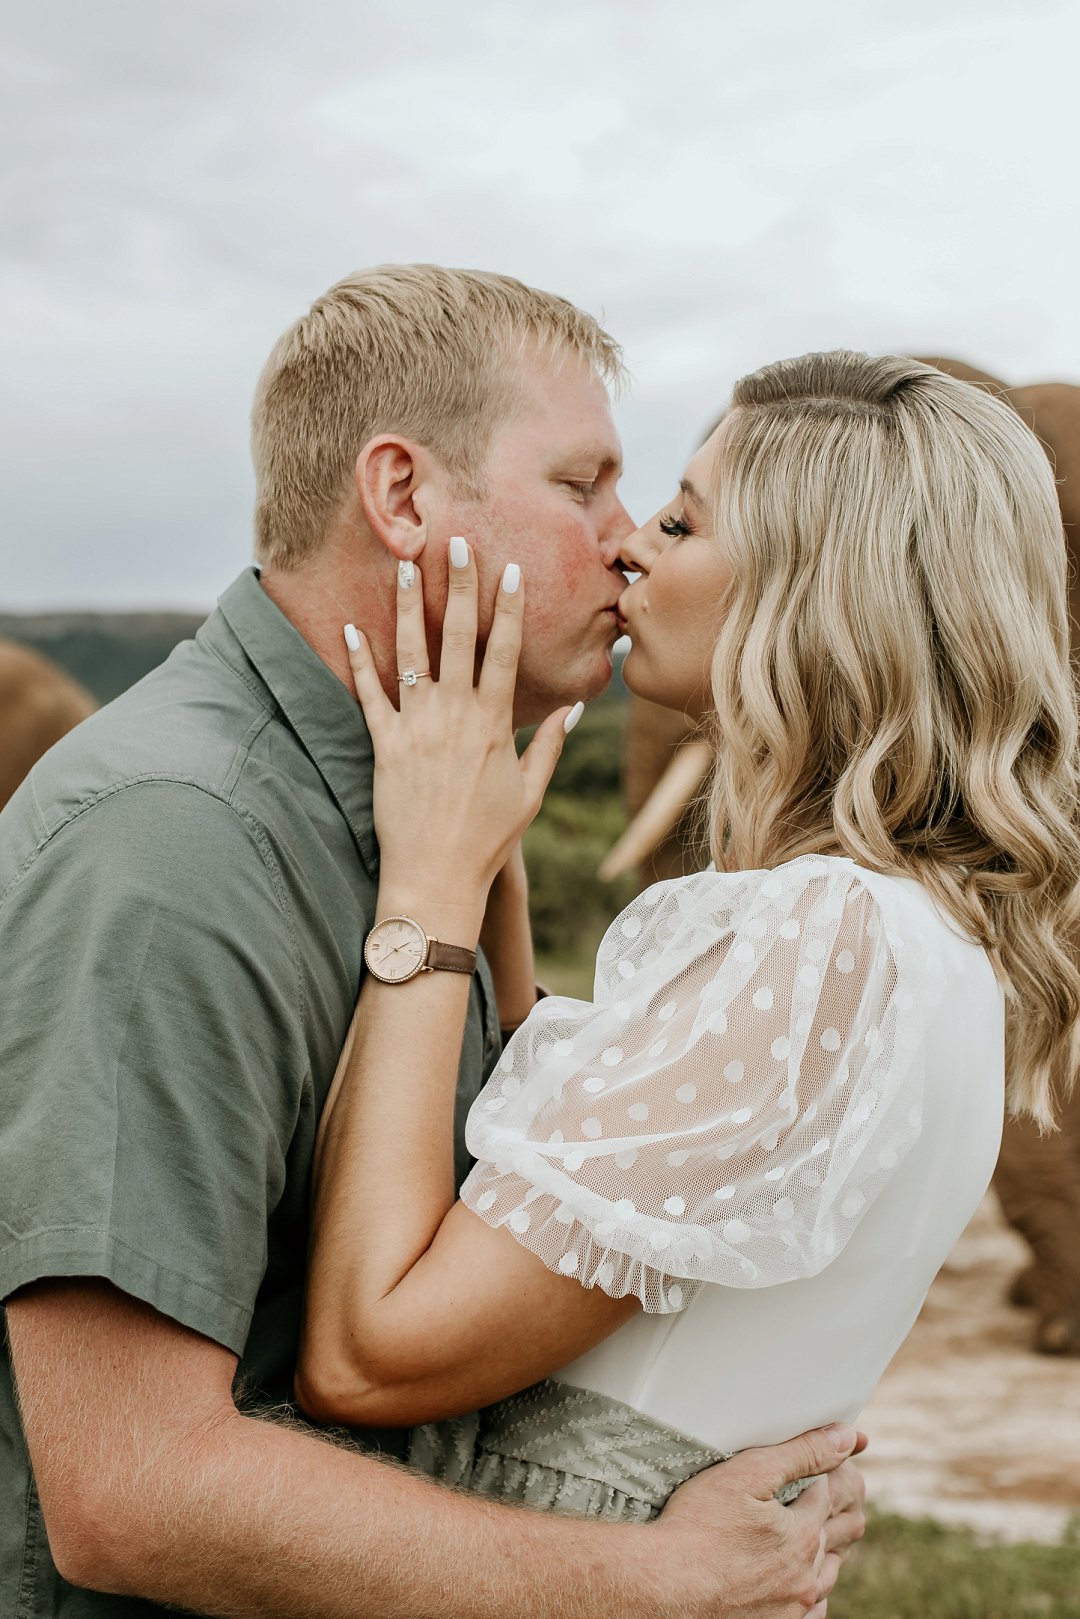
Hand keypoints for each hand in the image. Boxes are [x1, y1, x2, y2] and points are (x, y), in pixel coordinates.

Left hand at [345, 543, 576, 910]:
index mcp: (494, 724)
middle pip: (457, 637)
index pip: (504, 651)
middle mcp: (456, 716)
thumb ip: (550, 745)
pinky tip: (351, 625)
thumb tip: (577, 705)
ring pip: (411, 654)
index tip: (509, 568)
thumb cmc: (487, 839)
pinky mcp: (384, 745)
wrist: (436, 877)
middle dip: (458, 586)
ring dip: (409, 607)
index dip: (508, 607)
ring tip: (405, 566)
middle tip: (454, 542)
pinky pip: (369, 694)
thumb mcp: (529, 792)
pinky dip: (360, 659)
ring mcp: (417, 727)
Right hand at [653, 1424, 866, 1618]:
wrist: (662, 1586)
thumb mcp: (747, 1474)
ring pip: (828, 1575)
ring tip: (815, 1532)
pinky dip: (811, 1590)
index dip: (819, 1473)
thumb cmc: (695, 1527)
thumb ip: (801, 1453)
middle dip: (830, 1509)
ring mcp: (792, 1608)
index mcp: (804, 1534)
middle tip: (819, 1493)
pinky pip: (812, 1610)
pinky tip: (799, 1580)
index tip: (810, 1463)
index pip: (827, 1492)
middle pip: (835, 1533)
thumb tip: (847, 1438)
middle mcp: (805, 1576)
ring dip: (826, 1550)